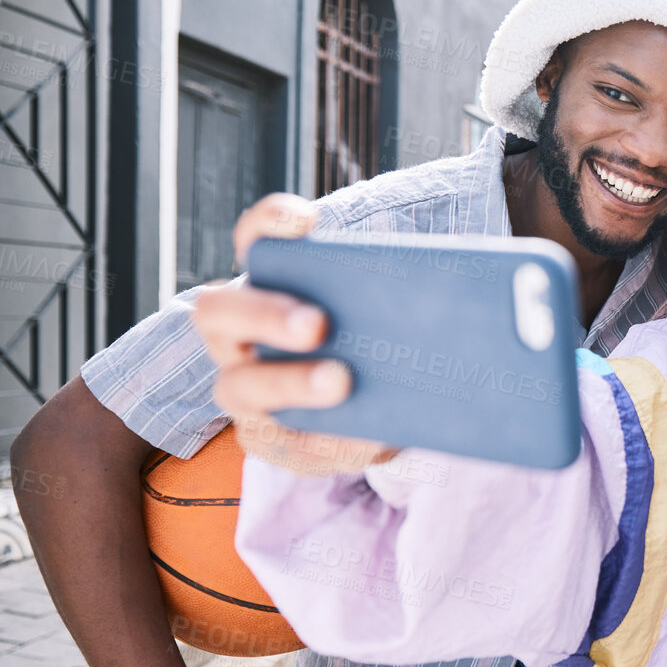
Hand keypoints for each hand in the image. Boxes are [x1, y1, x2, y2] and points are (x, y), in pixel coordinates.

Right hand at [196, 193, 394, 473]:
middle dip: (266, 314)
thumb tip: (445, 288)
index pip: (252, 240)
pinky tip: (368, 437)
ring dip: (291, 383)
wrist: (371, 411)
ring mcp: (244, 388)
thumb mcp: (387, 313)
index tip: (306, 221)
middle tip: (317, 323)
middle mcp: (236, 334)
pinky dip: (327, 443)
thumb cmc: (375, 343)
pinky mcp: (266, 440)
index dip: (268, 224)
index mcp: (265, 285)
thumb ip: (397, 294)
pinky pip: (284, 445)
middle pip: (221, 312)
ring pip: (241, 385)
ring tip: (342, 382)